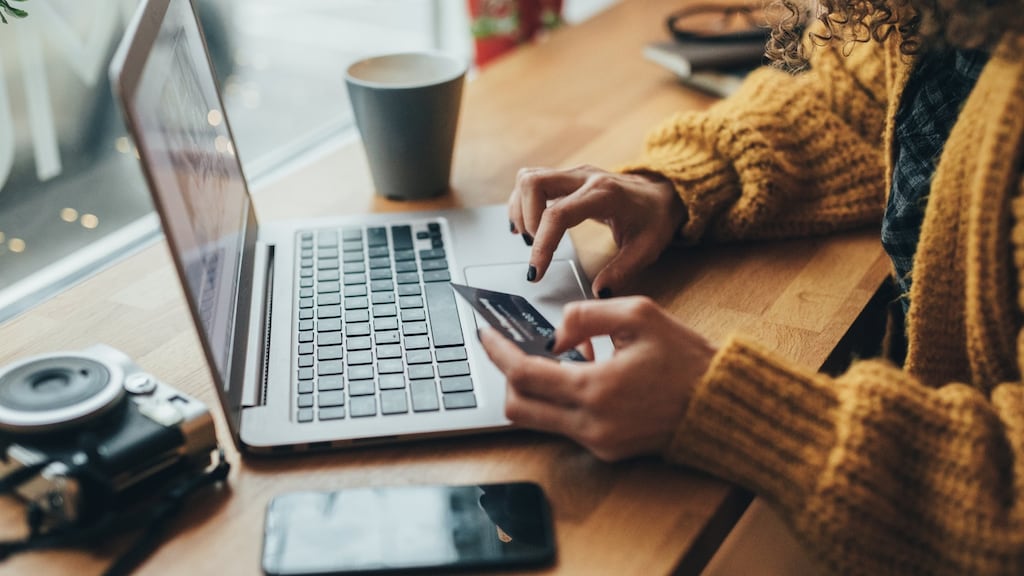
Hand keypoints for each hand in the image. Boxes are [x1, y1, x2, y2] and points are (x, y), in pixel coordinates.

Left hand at [478, 296, 715, 461]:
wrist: (722, 405)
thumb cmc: (686, 359)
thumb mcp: (639, 315)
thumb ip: (586, 315)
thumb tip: (554, 334)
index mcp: (596, 389)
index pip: (524, 374)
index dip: (498, 352)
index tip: (485, 334)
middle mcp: (591, 424)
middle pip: (518, 407)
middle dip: (507, 375)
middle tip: (511, 348)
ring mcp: (598, 443)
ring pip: (538, 420)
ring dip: (536, 389)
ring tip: (558, 358)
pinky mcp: (608, 451)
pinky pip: (565, 426)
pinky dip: (561, 400)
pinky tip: (584, 375)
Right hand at [508, 165, 684, 296]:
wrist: (662, 193)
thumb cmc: (654, 218)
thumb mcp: (647, 249)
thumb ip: (622, 271)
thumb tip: (598, 292)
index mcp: (604, 194)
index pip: (558, 214)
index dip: (542, 244)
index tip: (536, 271)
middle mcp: (584, 177)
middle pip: (534, 183)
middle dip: (525, 219)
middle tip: (534, 247)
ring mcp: (574, 174)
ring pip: (529, 178)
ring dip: (520, 209)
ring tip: (530, 238)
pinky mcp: (567, 178)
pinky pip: (533, 181)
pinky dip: (523, 203)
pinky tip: (527, 225)